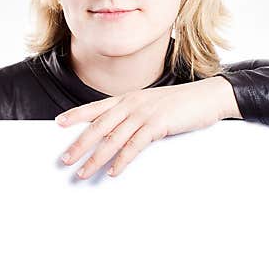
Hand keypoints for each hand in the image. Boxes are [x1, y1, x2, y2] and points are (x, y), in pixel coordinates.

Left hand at [55, 76, 240, 178]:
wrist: (208, 97)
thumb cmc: (182, 103)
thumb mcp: (153, 105)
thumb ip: (135, 115)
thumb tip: (119, 132)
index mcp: (129, 98)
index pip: (96, 107)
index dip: (76, 115)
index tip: (59, 123)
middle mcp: (132, 103)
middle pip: (99, 126)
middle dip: (79, 144)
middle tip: (65, 159)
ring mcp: (144, 113)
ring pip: (113, 139)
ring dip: (95, 158)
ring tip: (83, 172)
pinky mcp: (158, 124)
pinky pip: (134, 145)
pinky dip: (122, 160)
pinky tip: (113, 171)